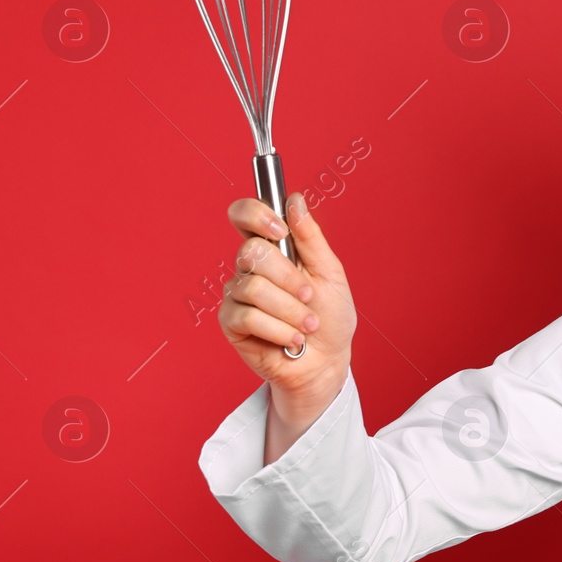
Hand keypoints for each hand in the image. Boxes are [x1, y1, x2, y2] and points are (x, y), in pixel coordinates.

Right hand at [219, 192, 355, 418]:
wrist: (327, 361)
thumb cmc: (330, 316)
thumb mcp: (330, 273)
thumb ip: (311, 237)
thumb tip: (295, 200)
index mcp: (274, 248)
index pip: (245, 215)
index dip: (255, 214)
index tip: (280, 230)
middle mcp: (251, 268)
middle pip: (252, 252)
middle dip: (288, 278)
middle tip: (308, 296)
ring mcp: (238, 294)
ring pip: (253, 288)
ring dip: (289, 310)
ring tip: (306, 324)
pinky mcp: (231, 322)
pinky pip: (247, 316)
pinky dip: (278, 329)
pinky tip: (292, 339)